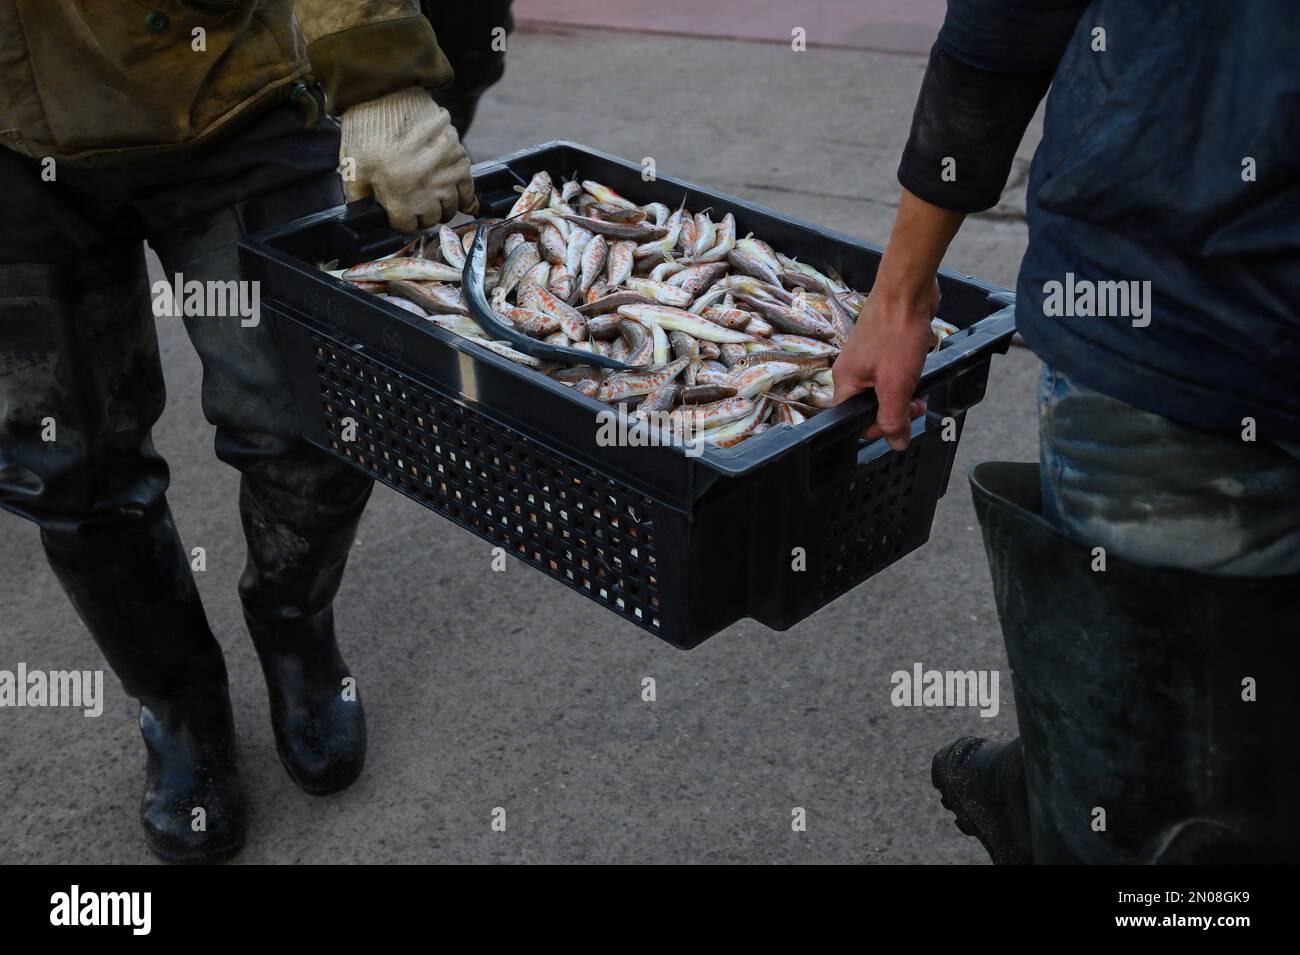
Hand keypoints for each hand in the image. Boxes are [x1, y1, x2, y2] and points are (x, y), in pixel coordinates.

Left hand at [339, 86, 477, 232]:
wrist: (387, 95)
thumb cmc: (367, 131)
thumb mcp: (354, 168)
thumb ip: (358, 198)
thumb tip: (363, 217)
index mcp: (399, 199)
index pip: (406, 226)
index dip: (399, 221)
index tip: (396, 212)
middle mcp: (427, 193)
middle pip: (431, 219)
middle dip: (421, 214)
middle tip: (413, 203)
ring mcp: (446, 177)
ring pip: (451, 207)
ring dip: (441, 206)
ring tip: (431, 197)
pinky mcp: (459, 160)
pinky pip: (468, 189)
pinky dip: (464, 196)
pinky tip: (456, 196)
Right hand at [831, 277, 938, 449]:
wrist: (907, 290)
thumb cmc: (897, 334)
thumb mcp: (896, 385)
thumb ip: (893, 418)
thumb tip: (896, 444)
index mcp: (844, 383)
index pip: (852, 422)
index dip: (878, 429)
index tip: (901, 421)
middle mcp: (851, 372)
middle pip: (869, 408)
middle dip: (895, 412)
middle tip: (917, 406)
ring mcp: (866, 359)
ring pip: (882, 391)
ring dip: (903, 396)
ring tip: (920, 390)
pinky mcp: (882, 348)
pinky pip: (891, 374)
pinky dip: (906, 378)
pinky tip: (918, 371)